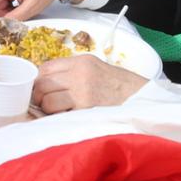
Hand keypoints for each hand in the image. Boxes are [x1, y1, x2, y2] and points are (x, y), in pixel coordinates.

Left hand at [32, 56, 148, 112]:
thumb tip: (43, 84)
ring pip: (47, 101)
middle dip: (38, 96)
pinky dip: (58, 118)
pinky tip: (66, 118)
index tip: (38, 91)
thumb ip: (72, 73)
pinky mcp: (86, 109)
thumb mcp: (95, 70)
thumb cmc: (119, 88)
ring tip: (57, 113)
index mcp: (82, 61)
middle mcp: (80, 73)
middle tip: (44, 105)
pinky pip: (59, 115)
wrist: (143, 99)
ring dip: (47, 110)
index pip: (45, 68)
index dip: (37, 81)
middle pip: (42, 83)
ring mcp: (83, 92)